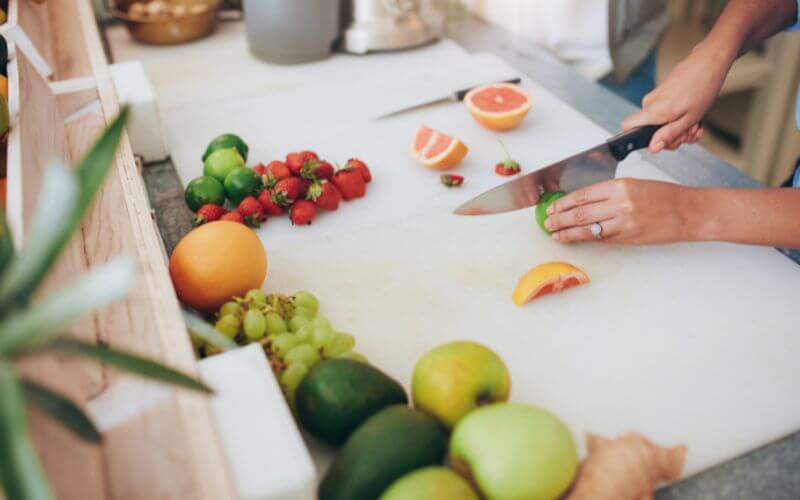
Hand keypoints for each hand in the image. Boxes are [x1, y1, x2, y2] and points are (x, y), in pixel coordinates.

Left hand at [544, 179, 694, 244]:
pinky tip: (575, 239)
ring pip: (587, 228)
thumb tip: (583, 203)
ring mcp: (624, 222)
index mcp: (620, 185)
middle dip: (560, 218)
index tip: (552, 207)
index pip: (583, 194)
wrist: (689, 212)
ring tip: (554, 233)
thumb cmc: (665, 197)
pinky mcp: (628, 237)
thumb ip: (609, 194)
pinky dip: (586, 239)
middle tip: (547, 221)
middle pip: (580, 212)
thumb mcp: (635, 186)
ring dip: (567, 232)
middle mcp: (620, 203)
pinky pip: (602, 238)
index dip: (564, 203)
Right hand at [622, 41, 734, 151]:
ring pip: (660, 123)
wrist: (709, 63)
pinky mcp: (662, 95)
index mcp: (654, 110)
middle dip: (669, 136)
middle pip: (648, 130)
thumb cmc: (702, 87)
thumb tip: (653, 147)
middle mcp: (650, 103)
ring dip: (678, 128)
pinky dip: (678, 119)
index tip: (661, 140)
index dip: (640, 138)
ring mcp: (655, 98)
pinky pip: (664, 114)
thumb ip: (669, 134)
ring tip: (694, 124)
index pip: (627, 126)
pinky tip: (692, 117)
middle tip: (687, 133)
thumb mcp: (689, 119)